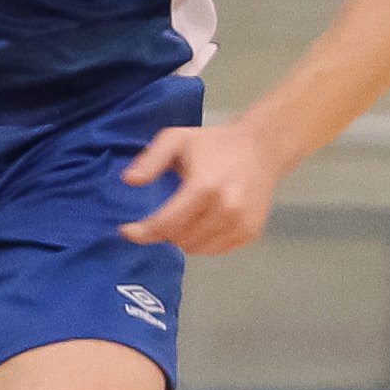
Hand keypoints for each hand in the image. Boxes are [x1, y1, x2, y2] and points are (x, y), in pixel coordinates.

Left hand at [119, 119, 280, 254]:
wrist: (262, 148)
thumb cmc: (216, 144)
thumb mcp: (177, 140)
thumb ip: (151, 160)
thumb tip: (129, 180)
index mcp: (204, 186)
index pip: (166, 224)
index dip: (143, 232)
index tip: (127, 231)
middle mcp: (225, 209)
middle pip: (179, 239)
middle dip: (165, 230)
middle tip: (168, 212)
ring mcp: (240, 223)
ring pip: (197, 249)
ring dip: (184, 238)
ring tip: (189, 215)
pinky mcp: (250, 232)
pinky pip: (216, 250)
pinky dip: (204, 242)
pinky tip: (206, 221)